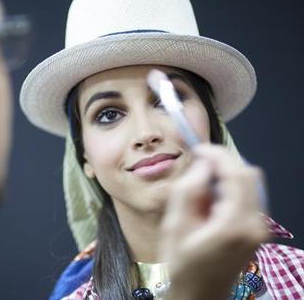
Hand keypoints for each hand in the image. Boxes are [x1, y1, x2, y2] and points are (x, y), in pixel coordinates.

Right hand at [160, 144, 269, 299]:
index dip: (218, 155)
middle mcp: (255, 224)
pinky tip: (210, 202)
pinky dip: (231, 189)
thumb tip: (202, 164)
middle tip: (197, 168)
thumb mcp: (174, 226)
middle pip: (250, 175)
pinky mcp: (257, 231)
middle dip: (223, 164)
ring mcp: (259, 229)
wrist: (199, 298)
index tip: (197, 148)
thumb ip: (187, 191)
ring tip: (200, 191)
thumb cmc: (182, 266)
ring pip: (251, 184)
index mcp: (235, 224)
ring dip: (226, 177)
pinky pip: (249, 197)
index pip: (237, 174)